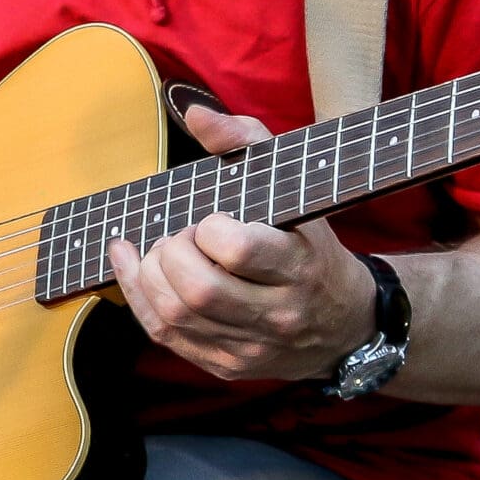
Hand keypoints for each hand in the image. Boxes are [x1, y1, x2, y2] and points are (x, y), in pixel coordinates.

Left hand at [102, 101, 387, 385]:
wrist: (345, 322)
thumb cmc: (309, 242)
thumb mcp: (293, 186)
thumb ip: (245, 141)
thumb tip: (194, 112)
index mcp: (300, 266)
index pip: (239, 251)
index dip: (210, 230)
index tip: (213, 219)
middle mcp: (278, 314)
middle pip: (199, 290)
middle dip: (170, 254)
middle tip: (178, 235)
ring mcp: (251, 347)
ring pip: (176, 317)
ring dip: (149, 275)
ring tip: (158, 252)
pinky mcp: (228, 367)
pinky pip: (166, 337)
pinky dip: (138, 298)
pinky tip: (134, 267)